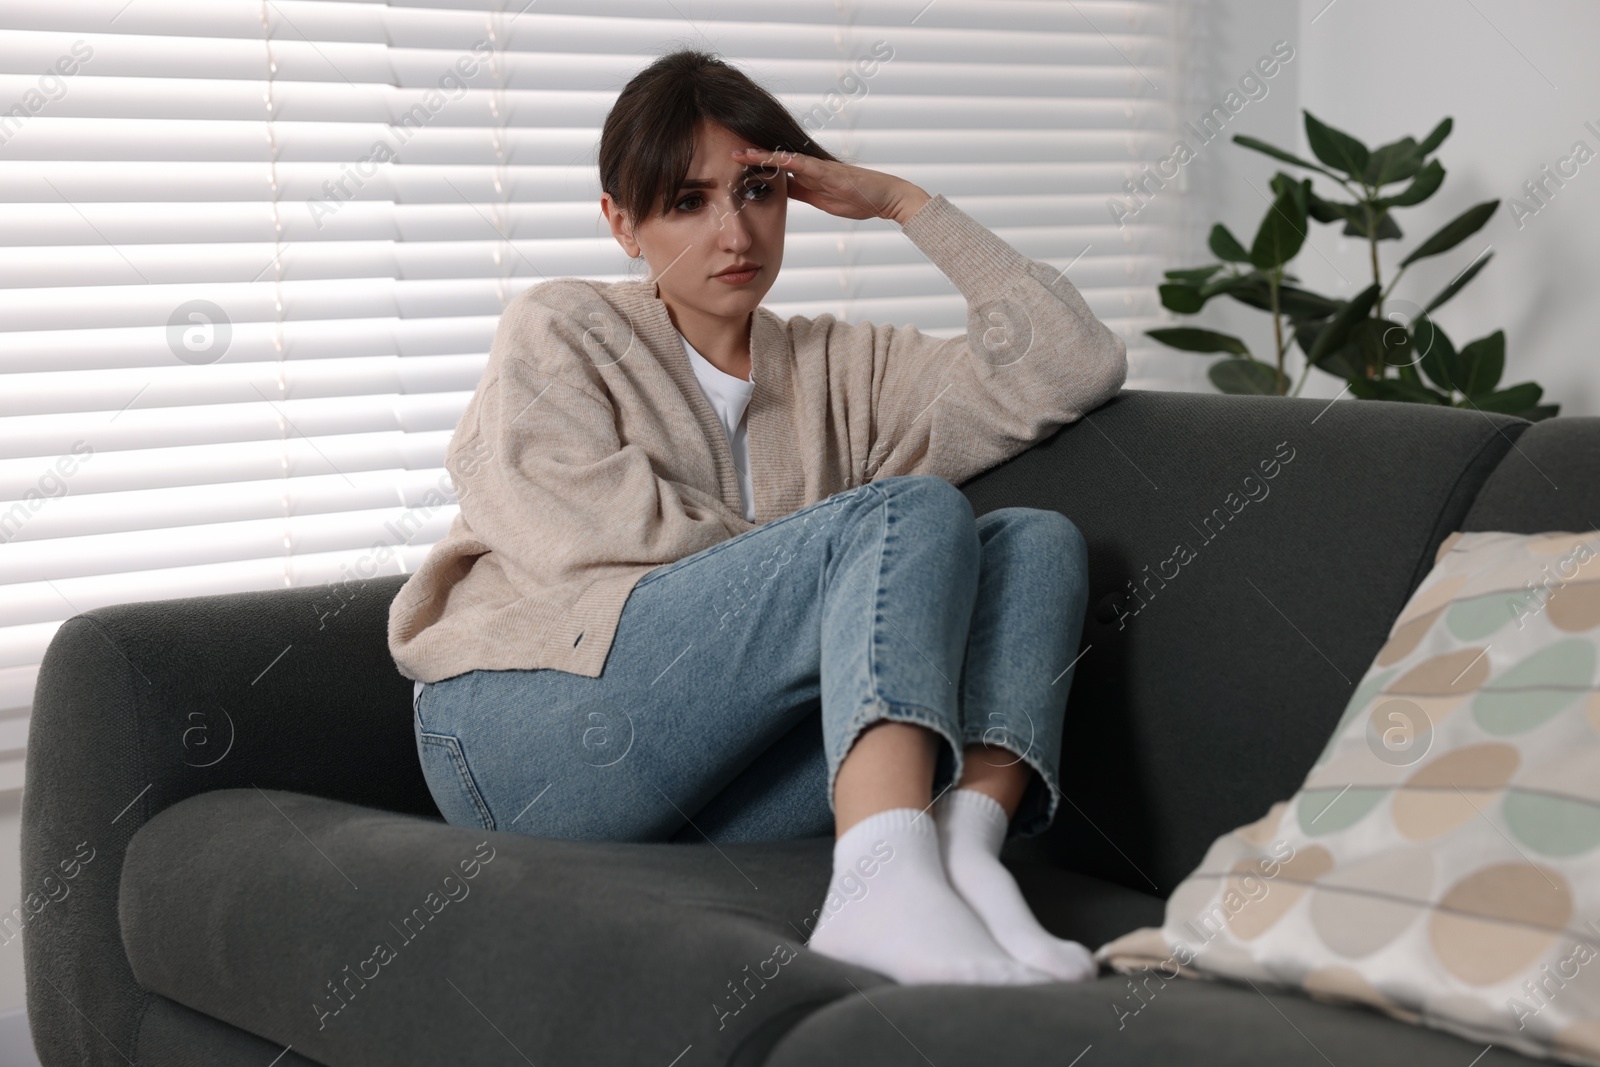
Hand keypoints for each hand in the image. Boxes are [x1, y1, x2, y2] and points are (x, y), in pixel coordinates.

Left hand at [731, 147, 930, 224]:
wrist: (885, 197)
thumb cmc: (857, 198)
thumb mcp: (821, 199)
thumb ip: (802, 192)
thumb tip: (781, 191)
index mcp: (807, 175)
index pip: (775, 167)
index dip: (753, 165)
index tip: (732, 164)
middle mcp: (810, 167)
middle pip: (775, 158)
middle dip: (751, 156)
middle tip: (726, 152)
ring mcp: (819, 168)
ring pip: (785, 158)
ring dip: (762, 156)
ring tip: (739, 153)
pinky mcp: (829, 172)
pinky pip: (806, 166)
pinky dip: (789, 161)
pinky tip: (773, 158)